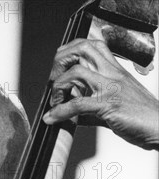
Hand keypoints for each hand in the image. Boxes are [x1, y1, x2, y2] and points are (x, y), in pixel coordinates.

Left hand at [43, 39, 158, 149]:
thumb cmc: (140, 117)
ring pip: (76, 73)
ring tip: (55, 102)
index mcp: (115, 70)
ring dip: (58, 87)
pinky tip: (52, 118)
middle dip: (60, 61)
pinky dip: (60, 111)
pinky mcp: (109, 104)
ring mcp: (110, 87)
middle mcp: (112, 73)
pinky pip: (78, 104)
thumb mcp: (113, 105)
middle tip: (54, 81)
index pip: (91, 46)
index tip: (60, 69)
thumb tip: (70, 114)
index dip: (70, 52)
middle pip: (82, 49)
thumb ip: (90, 106)